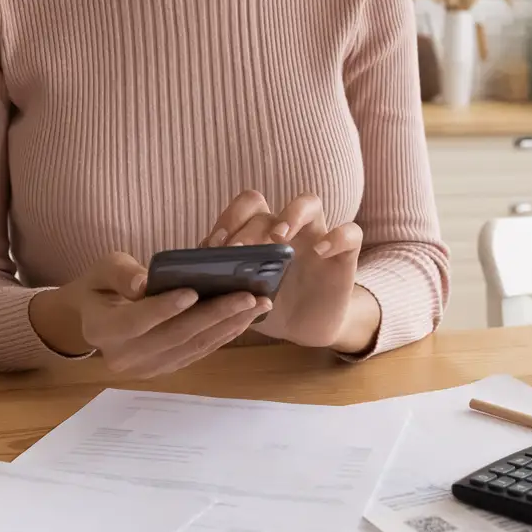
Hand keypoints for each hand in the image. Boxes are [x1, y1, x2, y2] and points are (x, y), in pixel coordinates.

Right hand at [28, 252, 269, 377]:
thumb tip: (143, 284)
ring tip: (258, 305)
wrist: (96, 317)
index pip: (136, 322)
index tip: (193, 292)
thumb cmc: (101, 286)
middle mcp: (124, 357)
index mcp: (102, 331)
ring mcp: (148, 368)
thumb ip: (120, 273)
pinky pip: (199, 353)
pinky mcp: (167, 369)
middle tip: (248, 296)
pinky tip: (245, 318)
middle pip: (174, 337)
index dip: (164, 309)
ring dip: (228, 326)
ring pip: (192, 347)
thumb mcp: (102, 269)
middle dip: (214, 315)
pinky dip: (224, 335)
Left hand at [203, 191, 377, 352]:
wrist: (302, 329)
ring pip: (309, 202)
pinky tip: (321, 253)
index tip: (214, 246)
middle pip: (265, 206)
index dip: (227, 220)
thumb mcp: (240, 297)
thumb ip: (218, 283)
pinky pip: (350, 233)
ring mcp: (316, 237)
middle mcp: (284, 228)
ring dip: (291, 214)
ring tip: (279, 238)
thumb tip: (181, 276)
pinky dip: (337, 237)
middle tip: (238, 252)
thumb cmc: (267, 307)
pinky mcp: (343, 254)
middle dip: (248, 226)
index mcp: (255, 234)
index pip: (242, 208)